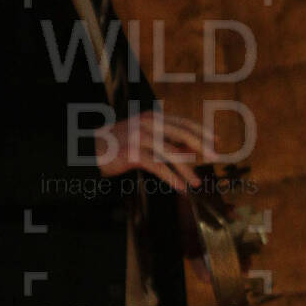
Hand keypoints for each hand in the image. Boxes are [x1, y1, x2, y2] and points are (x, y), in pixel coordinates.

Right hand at [94, 109, 216, 195]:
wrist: (89, 151)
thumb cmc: (118, 146)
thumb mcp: (145, 141)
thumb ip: (167, 142)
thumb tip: (191, 150)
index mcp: (152, 117)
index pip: (183, 122)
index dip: (201, 131)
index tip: (217, 141)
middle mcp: (147, 123)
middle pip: (181, 133)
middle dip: (201, 146)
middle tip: (215, 157)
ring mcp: (139, 136)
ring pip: (171, 152)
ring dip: (186, 169)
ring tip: (196, 182)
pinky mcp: (132, 152)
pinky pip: (157, 166)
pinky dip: (171, 178)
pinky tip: (180, 187)